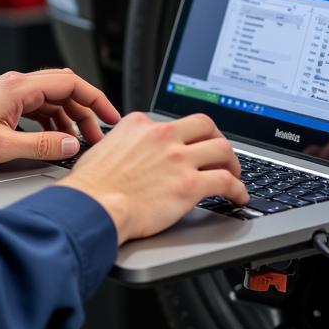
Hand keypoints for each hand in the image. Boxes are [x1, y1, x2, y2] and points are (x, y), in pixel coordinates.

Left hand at [0, 68, 120, 169]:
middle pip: (64, 91)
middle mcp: (16, 85)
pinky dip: (51, 122)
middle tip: (98, 137)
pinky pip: (37, 108)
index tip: (112, 116)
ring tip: (78, 143)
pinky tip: (53, 140)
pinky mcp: (2, 104)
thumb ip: (41, 146)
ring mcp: (8, 93)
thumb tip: (71, 145)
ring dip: (69, 120)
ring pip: (51, 100)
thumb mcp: (1, 147)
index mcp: (19, 87)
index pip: (70, 83)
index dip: (96, 99)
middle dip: (86, 112)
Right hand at [56, 112, 247, 244]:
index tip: (189, 147)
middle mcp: (162, 135)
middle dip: (217, 137)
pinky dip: (238, 189)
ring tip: (234, 174)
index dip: (185, 137)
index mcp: (141, 124)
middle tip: (219, 153)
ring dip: (233, 162)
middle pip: (205, 124)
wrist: (92, 206)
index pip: (173, 122)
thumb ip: (122, 144)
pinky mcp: (189, 185)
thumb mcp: (103, 148)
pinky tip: (239, 197)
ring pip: (222, 148)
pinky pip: (226, 181)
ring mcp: (178, 159)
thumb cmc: (90, 187)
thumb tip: (125, 153)